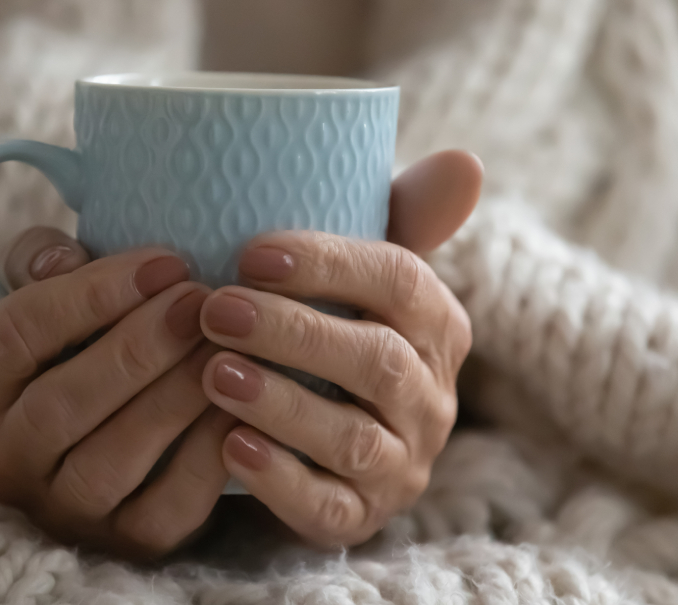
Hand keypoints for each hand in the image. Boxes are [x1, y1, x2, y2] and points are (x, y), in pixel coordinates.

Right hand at [0, 228, 234, 558]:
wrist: (129, 427)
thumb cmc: (90, 342)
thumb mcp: (57, 293)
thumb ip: (46, 260)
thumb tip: (62, 257)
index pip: (12, 336)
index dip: (89, 295)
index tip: (164, 263)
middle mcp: (5, 458)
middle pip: (59, 405)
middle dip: (137, 348)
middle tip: (201, 303)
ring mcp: (62, 510)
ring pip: (109, 462)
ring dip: (172, 398)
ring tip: (224, 347)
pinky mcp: (126, 543)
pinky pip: (167, 507)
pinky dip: (206, 454)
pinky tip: (240, 406)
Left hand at [199, 150, 481, 546]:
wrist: (321, 435)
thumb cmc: (334, 329)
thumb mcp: (361, 273)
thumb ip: (404, 215)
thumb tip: (466, 162)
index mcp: (436, 325)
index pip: (402, 283)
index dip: (330, 265)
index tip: (251, 252)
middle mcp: (431, 398)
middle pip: (376, 362)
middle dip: (293, 332)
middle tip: (215, 308)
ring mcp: (401, 464)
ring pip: (353, 439)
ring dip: (281, 403)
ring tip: (211, 373)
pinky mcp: (361, 516)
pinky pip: (328, 508)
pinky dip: (278, 479)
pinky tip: (227, 445)